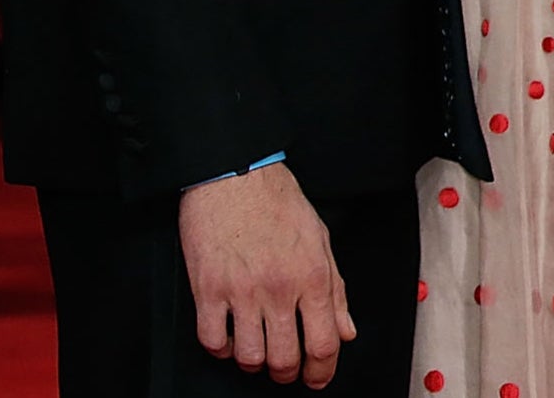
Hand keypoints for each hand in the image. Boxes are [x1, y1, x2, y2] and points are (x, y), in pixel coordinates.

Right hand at [178, 163, 354, 386]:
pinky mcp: (207, 290)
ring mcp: (241, 291)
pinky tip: (229, 337)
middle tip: (287, 370)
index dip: (323, 370)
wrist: (236, 176)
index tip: (318, 378)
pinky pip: (212, 341)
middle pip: (285, 358)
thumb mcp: (321, 241)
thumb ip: (336, 290)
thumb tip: (346, 331)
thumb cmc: (278, 203)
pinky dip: (221, 349)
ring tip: (258, 352)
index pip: (324, 342)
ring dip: (254, 363)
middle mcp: (279, 288)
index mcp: (312, 276)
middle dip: (288, 374)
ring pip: (248, 357)